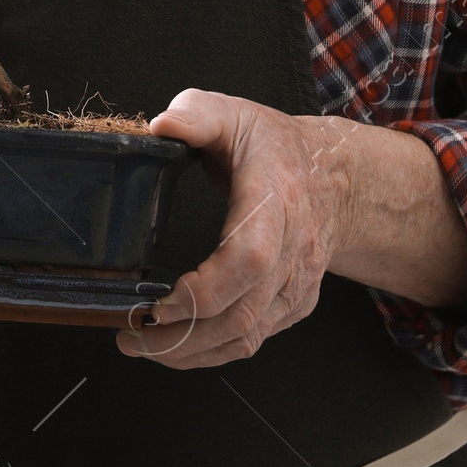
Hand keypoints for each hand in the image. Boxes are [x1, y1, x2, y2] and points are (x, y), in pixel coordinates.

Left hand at [118, 88, 353, 369]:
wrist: (335, 178)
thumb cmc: (276, 147)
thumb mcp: (233, 113)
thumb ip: (195, 114)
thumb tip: (160, 126)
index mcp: (275, 200)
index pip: (249, 258)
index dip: (204, 290)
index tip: (158, 302)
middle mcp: (291, 250)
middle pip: (241, 313)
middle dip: (181, 336)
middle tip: (131, 335)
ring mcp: (297, 283)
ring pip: (246, 336)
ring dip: (191, 352)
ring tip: (143, 345)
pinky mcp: (295, 304)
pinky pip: (253, 339)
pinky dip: (212, 352)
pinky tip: (178, 345)